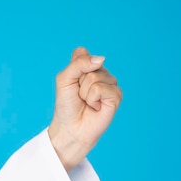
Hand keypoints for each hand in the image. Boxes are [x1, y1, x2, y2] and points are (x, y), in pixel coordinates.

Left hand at [48, 47, 121, 170]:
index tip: (71, 82)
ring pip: (96, 77)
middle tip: (78, 96)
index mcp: (87, 67)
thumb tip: (102, 58)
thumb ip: (79, 64)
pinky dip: (93, 99)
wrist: (71, 128)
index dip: (73, 68)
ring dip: (85, 92)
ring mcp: (109, 83)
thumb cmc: (66, 105)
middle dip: (78, 82)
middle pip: (89, 65)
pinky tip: (95, 107)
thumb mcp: (64, 80)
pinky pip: (102, 88)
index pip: (82, 53)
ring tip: (86, 102)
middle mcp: (100, 73)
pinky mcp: (116, 95)